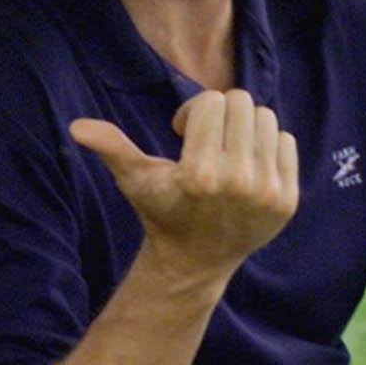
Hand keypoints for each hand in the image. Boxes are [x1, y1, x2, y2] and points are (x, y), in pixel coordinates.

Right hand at [69, 89, 298, 283]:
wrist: (196, 262)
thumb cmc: (162, 212)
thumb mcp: (135, 181)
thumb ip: (112, 149)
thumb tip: (77, 126)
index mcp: (201, 174)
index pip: (211, 101)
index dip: (191, 112)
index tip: (181, 134)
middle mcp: (239, 182)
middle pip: (241, 103)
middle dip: (219, 115)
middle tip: (206, 140)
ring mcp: (269, 192)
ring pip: (266, 118)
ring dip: (243, 128)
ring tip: (226, 152)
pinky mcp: (288, 200)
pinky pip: (287, 142)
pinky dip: (266, 147)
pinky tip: (246, 167)